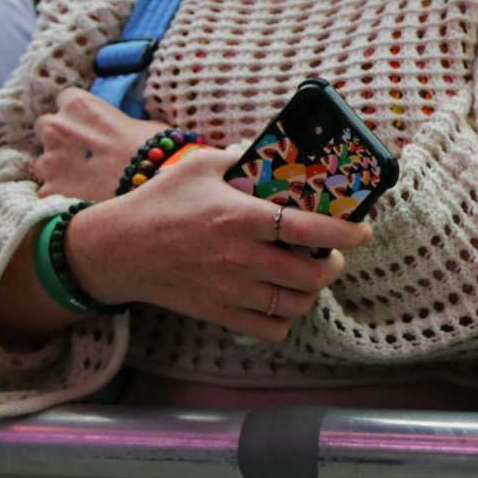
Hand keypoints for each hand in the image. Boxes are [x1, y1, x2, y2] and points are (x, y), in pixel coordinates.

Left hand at [32, 88, 166, 200]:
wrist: (152, 180)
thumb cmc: (153, 147)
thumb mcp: (137, 121)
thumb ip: (114, 122)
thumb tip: (116, 131)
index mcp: (78, 104)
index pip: (65, 99)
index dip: (78, 113)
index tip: (90, 124)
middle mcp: (57, 126)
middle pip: (46, 126)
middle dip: (60, 137)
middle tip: (84, 151)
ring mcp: (49, 158)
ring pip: (43, 161)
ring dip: (58, 167)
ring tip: (84, 178)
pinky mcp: (49, 188)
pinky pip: (48, 189)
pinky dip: (61, 193)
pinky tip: (81, 196)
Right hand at [69, 139, 371, 341]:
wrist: (114, 251)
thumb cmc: (158, 203)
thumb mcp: (198, 166)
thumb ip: (239, 156)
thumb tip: (270, 148)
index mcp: (241, 218)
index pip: (309, 228)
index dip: (344, 232)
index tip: (363, 230)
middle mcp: (241, 257)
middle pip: (311, 274)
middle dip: (334, 264)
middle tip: (334, 253)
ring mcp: (230, 290)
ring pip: (295, 304)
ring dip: (312, 291)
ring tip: (311, 275)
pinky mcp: (217, 312)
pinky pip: (269, 329)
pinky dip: (285, 319)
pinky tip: (283, 301)